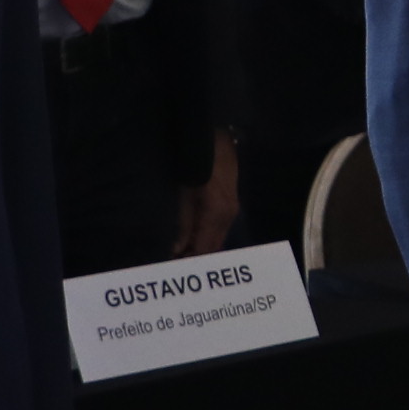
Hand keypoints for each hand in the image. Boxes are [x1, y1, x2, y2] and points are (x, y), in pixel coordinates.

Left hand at [171, 135, 241, 258]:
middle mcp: (229, 217)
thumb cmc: (195, 165)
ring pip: (219, 239)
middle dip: (198, 257)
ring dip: (203, 247)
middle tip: (177, 265)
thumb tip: (178, 249)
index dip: (191, 261)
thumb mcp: (185, 195)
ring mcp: (232, 210)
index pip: (205, 249)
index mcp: (216, 216)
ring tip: (184, 254)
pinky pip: (221, 228)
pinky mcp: (232, 204)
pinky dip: (209, 237)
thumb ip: (184, 224)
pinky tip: (196, 238)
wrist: (214, 139)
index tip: (176, 270)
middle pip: (215, 247)